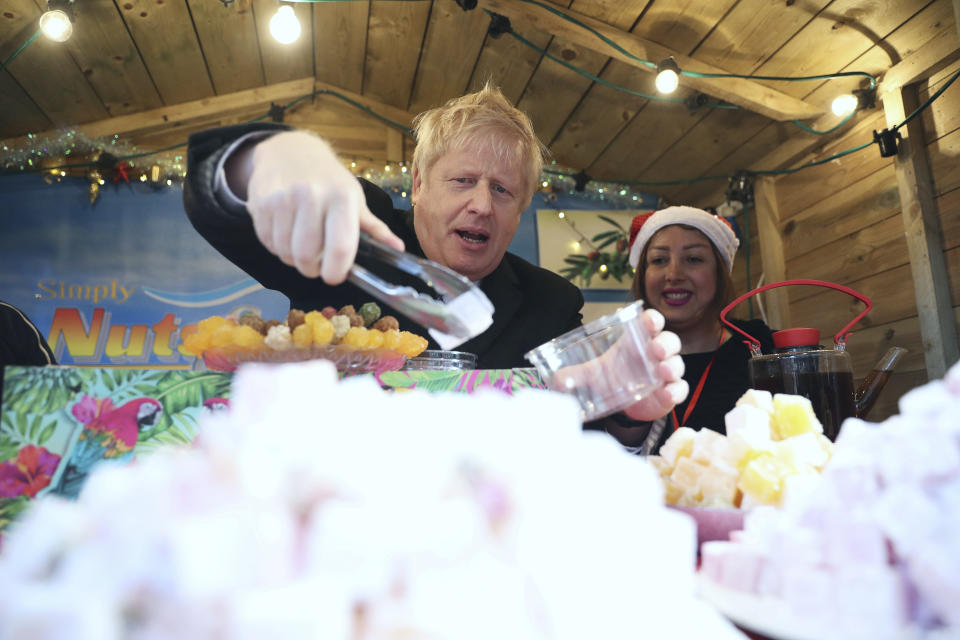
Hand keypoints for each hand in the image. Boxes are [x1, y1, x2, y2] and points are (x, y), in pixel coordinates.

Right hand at [243, 131, 403, 283]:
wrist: (290, 151)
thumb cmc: (329, 180)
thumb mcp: (354, 198)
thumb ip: (373, 228)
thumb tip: (398, 249)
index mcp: (341, 198)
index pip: (340, 247)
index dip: (336, 271)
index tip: (335, 276)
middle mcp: (311, 197)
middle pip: (308, 257)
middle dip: (312, 269)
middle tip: (316, 265)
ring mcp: (283, 199)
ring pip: (285, 253)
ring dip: (293, 259)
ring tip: (301, 246)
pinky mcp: (260, 203)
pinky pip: (267, 243)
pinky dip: (276, 247)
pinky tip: (285, 233)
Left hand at [550, 308, 686, 421]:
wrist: (623, 404)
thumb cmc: (613, 377)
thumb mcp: (594, 374)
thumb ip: (576, 373)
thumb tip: (555, 379)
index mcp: (637, 342)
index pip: (650, 323)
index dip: (653, 320)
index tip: (650, 321)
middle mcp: (655, 354)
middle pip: (669, 341)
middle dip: (666, 343)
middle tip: (656, 349)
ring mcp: (665, 373)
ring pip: (677, 363)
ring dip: (673, 365)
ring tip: (663, 371)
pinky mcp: (670, 392)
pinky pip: (680, 389)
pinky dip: (677, 391)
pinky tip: (668, 393)